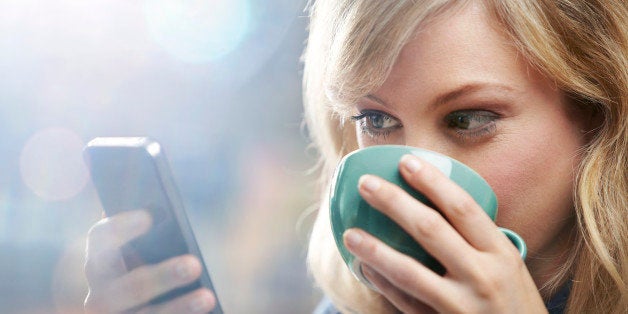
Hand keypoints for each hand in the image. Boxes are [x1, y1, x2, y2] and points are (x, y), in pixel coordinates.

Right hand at [84, 210, 215, 312]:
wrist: (138, 308)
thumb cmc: (150, 275)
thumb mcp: (146, 256)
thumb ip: (152, 239)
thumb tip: (168, 210)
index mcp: (101, 264)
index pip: (100, 239)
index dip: (120, 227)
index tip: (147, 217)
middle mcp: (100, 295)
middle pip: (129, 286)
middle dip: (162, 276)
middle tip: (194, 264)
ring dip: (179, 307)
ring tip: (207, 297)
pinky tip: (208, 311)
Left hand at [342, 154, 546, 313]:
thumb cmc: (514, 303)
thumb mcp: (508, 267)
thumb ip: (477, 241)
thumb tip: (432, 204)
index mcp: (501, 253)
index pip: (462, 207)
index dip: (432, 182)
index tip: (406, 161)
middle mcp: (483, 276)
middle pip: (430, 229)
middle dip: (394, 202)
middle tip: (366, 183)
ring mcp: (462, 305)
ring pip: (410, 271)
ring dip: (375, 249)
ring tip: (349, 234)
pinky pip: (406, 303)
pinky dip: (383, 284)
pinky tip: (364, 268)